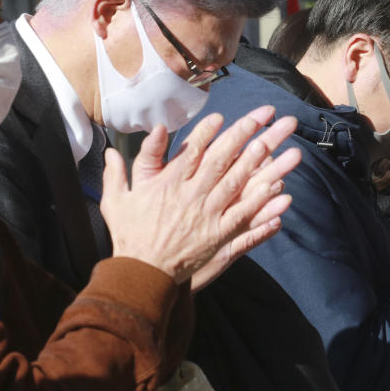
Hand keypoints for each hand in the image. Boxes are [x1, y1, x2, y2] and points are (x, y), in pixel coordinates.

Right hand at [102, 106, 300, 284]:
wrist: (141, 273)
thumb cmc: (128, 236)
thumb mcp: (115, 200)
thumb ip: (117, 172)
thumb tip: (112, 149)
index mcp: (167, 185)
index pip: (191, 152)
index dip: (207, 132)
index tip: (220, 116)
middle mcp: (190, 197)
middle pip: (219, 162)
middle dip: (240, 137)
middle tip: (259, 119)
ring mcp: (206, 217)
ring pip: (235, 184)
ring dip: (254, 164)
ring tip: (271, 144)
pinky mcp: (218, 236)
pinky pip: (243, 216)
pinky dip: (260, 203)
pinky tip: (277, 189)